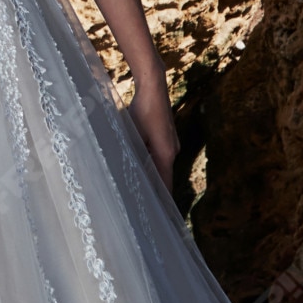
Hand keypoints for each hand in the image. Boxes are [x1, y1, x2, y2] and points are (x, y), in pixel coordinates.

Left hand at [125, 74, 180, 193]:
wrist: (153, 87)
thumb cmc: (141, 110)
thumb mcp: (133, 134)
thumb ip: (134, 154)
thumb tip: (129, 172)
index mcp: (165, 154)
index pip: (165, 184)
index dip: (162, 200)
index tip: (159, 215)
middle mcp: (173, 150)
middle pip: (163, 175)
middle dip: (154, 189)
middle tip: (142, 204)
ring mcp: (172, 143)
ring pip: (160, 164)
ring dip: (151, 173)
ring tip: (140, 186)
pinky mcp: (168, 136)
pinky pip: (160, 154)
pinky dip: (152, 161)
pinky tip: (140, 162)